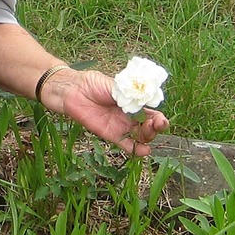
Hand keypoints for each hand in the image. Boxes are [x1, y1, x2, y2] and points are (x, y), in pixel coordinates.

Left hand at [45, 69, 169, 155]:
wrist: (72, 91)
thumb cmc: (92, 83)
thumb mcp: (112, 84)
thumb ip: (126, 92)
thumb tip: (139, 96)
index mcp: (132, 101)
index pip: (150, 111)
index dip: (157, 116)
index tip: (161, 118)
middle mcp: (128, 115)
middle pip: (147, 125)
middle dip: (155, 127)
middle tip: (156, 125)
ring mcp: (120, 125)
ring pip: (139, 136)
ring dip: (148, 137)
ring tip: (149, 135)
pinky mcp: (110, 134)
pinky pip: (125, 144)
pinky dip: (135, 149)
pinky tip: (144, 151)